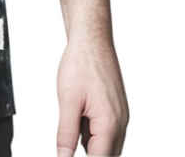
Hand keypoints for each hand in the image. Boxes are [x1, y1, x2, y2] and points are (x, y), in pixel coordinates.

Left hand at [55, 34, 128, 155]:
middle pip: (105, 154)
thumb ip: (67, 134)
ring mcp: (120, 116)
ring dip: (90, 140)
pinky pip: (106, 130)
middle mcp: (120, 123)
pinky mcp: (117, 108)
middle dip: (88, 151)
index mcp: (109, 124)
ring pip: (106, 143)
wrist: (92, 39)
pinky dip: (93, 129)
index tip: (68, 154)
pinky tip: (82, 111)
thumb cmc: (81, 63)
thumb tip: (63, 156)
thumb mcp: (68, 101)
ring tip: (76, 113)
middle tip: (71, 130)